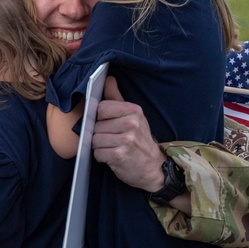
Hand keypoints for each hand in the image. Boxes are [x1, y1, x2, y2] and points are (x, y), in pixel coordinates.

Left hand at [92, 77, 166, 191]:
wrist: (154, 168)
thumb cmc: (140, 141)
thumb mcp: (133, 117)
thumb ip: (117, 98)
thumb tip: (108, 79)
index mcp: (133, 111)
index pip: (101, 108)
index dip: (99, 118)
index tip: (108, 125)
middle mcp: (131, 123)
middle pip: (96, 125)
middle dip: (100, 134)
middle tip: (113, 140)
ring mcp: (126, 140)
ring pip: (94, 139)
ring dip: (100, 147)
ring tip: (113, 148)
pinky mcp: (120, 155)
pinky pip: (98, 153)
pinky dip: (102, 157)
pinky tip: (113, 157)